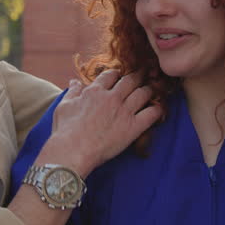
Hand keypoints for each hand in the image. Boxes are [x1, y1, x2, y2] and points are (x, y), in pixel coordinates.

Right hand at [41, 70, 160, 176]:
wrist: (72, 151)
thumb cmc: (65, 130)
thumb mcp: (64, 106)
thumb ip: (73, 92)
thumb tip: (75, 81)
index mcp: (95, 91)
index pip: (111, 75)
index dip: (118, 74)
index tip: (121, 76)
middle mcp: (112, 97)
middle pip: (131, 80)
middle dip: (139, 76)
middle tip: (144, 75)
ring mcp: (124, 111)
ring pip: (144, 93)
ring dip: (150, 90)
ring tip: (153, 90)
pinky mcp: (133, 127)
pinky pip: (151, 114)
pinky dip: (158, 110)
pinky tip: (160, 108)